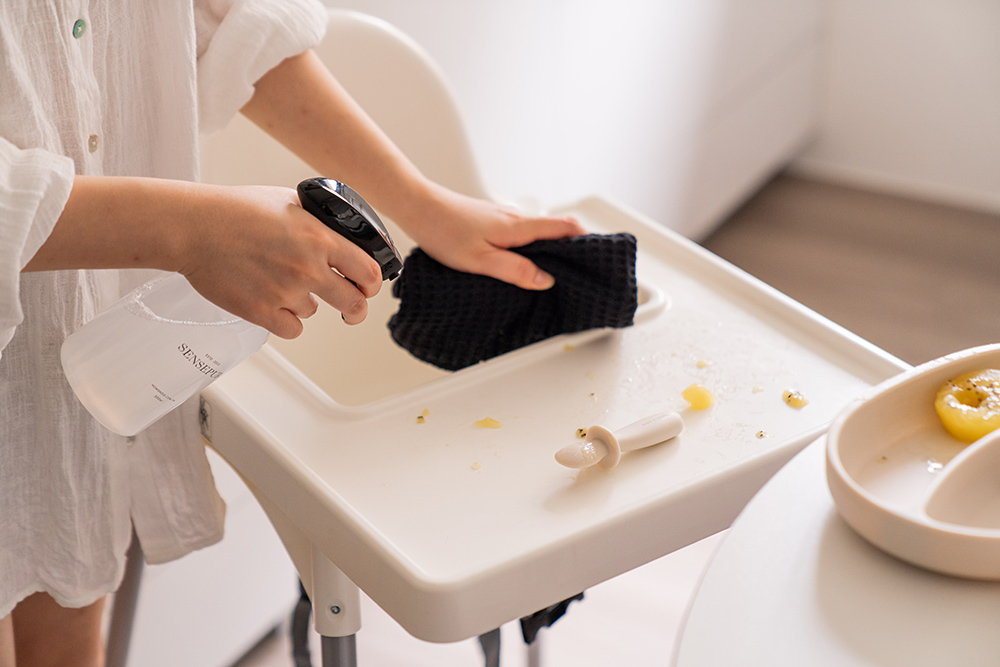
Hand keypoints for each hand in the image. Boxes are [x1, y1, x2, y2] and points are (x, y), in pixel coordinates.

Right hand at [177, 185, 382, 336]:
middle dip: (355, 308)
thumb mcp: (289, 201)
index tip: (368, 286)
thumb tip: (344, 232)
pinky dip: (286, 320)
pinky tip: (274, 303)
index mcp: (320, 238)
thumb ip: (320, 221)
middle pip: (353, 303)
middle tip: (350, 309)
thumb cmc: (236, 210)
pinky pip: (292, 329)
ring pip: (314, 312)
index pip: (369, 271)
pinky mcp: (262, 312)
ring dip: (305, 303)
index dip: (372, 283)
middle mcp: (308, 267)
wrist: (194, 228)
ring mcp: (285, 292)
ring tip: (279, 282)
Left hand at [400, 183, 585, 288]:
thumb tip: (546, 279)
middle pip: (554, 230)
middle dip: (569, 249)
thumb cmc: (443, 231)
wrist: (417, 206)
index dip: (585, 241)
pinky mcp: (490, 221)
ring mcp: (503, 218)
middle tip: (574, 273)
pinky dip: (526, 248)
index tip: (596, 257)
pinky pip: (518, 235)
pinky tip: (515, 263)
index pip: (565, 227)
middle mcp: (515, 218)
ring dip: (545, 250)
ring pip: (535, 233)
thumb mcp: (481, 260)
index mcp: (518, 226)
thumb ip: (515, 270)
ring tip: (545, 274)